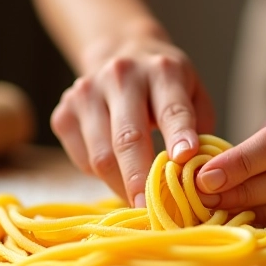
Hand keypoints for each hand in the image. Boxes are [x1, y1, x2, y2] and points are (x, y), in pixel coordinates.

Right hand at [51, 37, 214, 206]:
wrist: (121, 54)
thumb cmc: (167, 86)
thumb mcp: (194, 95)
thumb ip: (201, 130)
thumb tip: (202, 176)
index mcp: (162, 70)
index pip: (171, 109)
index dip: (179, 135)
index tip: (185, 160)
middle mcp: (121, 76)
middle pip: (128, 138)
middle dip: (141, 179)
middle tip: (154, 211)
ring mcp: (86, 93)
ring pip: (101, 155)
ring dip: (121, 186)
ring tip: (140, 203)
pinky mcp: (64, 113)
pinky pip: (82, 160)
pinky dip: (101, 177)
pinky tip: (118, 177)